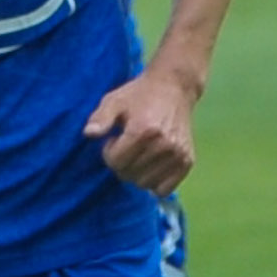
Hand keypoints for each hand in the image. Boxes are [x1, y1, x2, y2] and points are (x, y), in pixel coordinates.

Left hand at [84, 68, 200, 193]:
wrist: (174, 87)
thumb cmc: (139, 95)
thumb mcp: (114, 100)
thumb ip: (100, 118)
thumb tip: (89, 133)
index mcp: (143, 131)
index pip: (115, 162)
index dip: (109, 153)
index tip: (114, 139)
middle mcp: (164, 145)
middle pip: (129, 175)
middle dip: (121, 163)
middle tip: (127, 146)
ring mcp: (178, 154)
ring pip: (145, 184)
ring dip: (137, 173)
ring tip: (139, 153)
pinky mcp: (188, 161)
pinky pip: (165, 189)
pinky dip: (155, 182)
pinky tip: (151, 165)